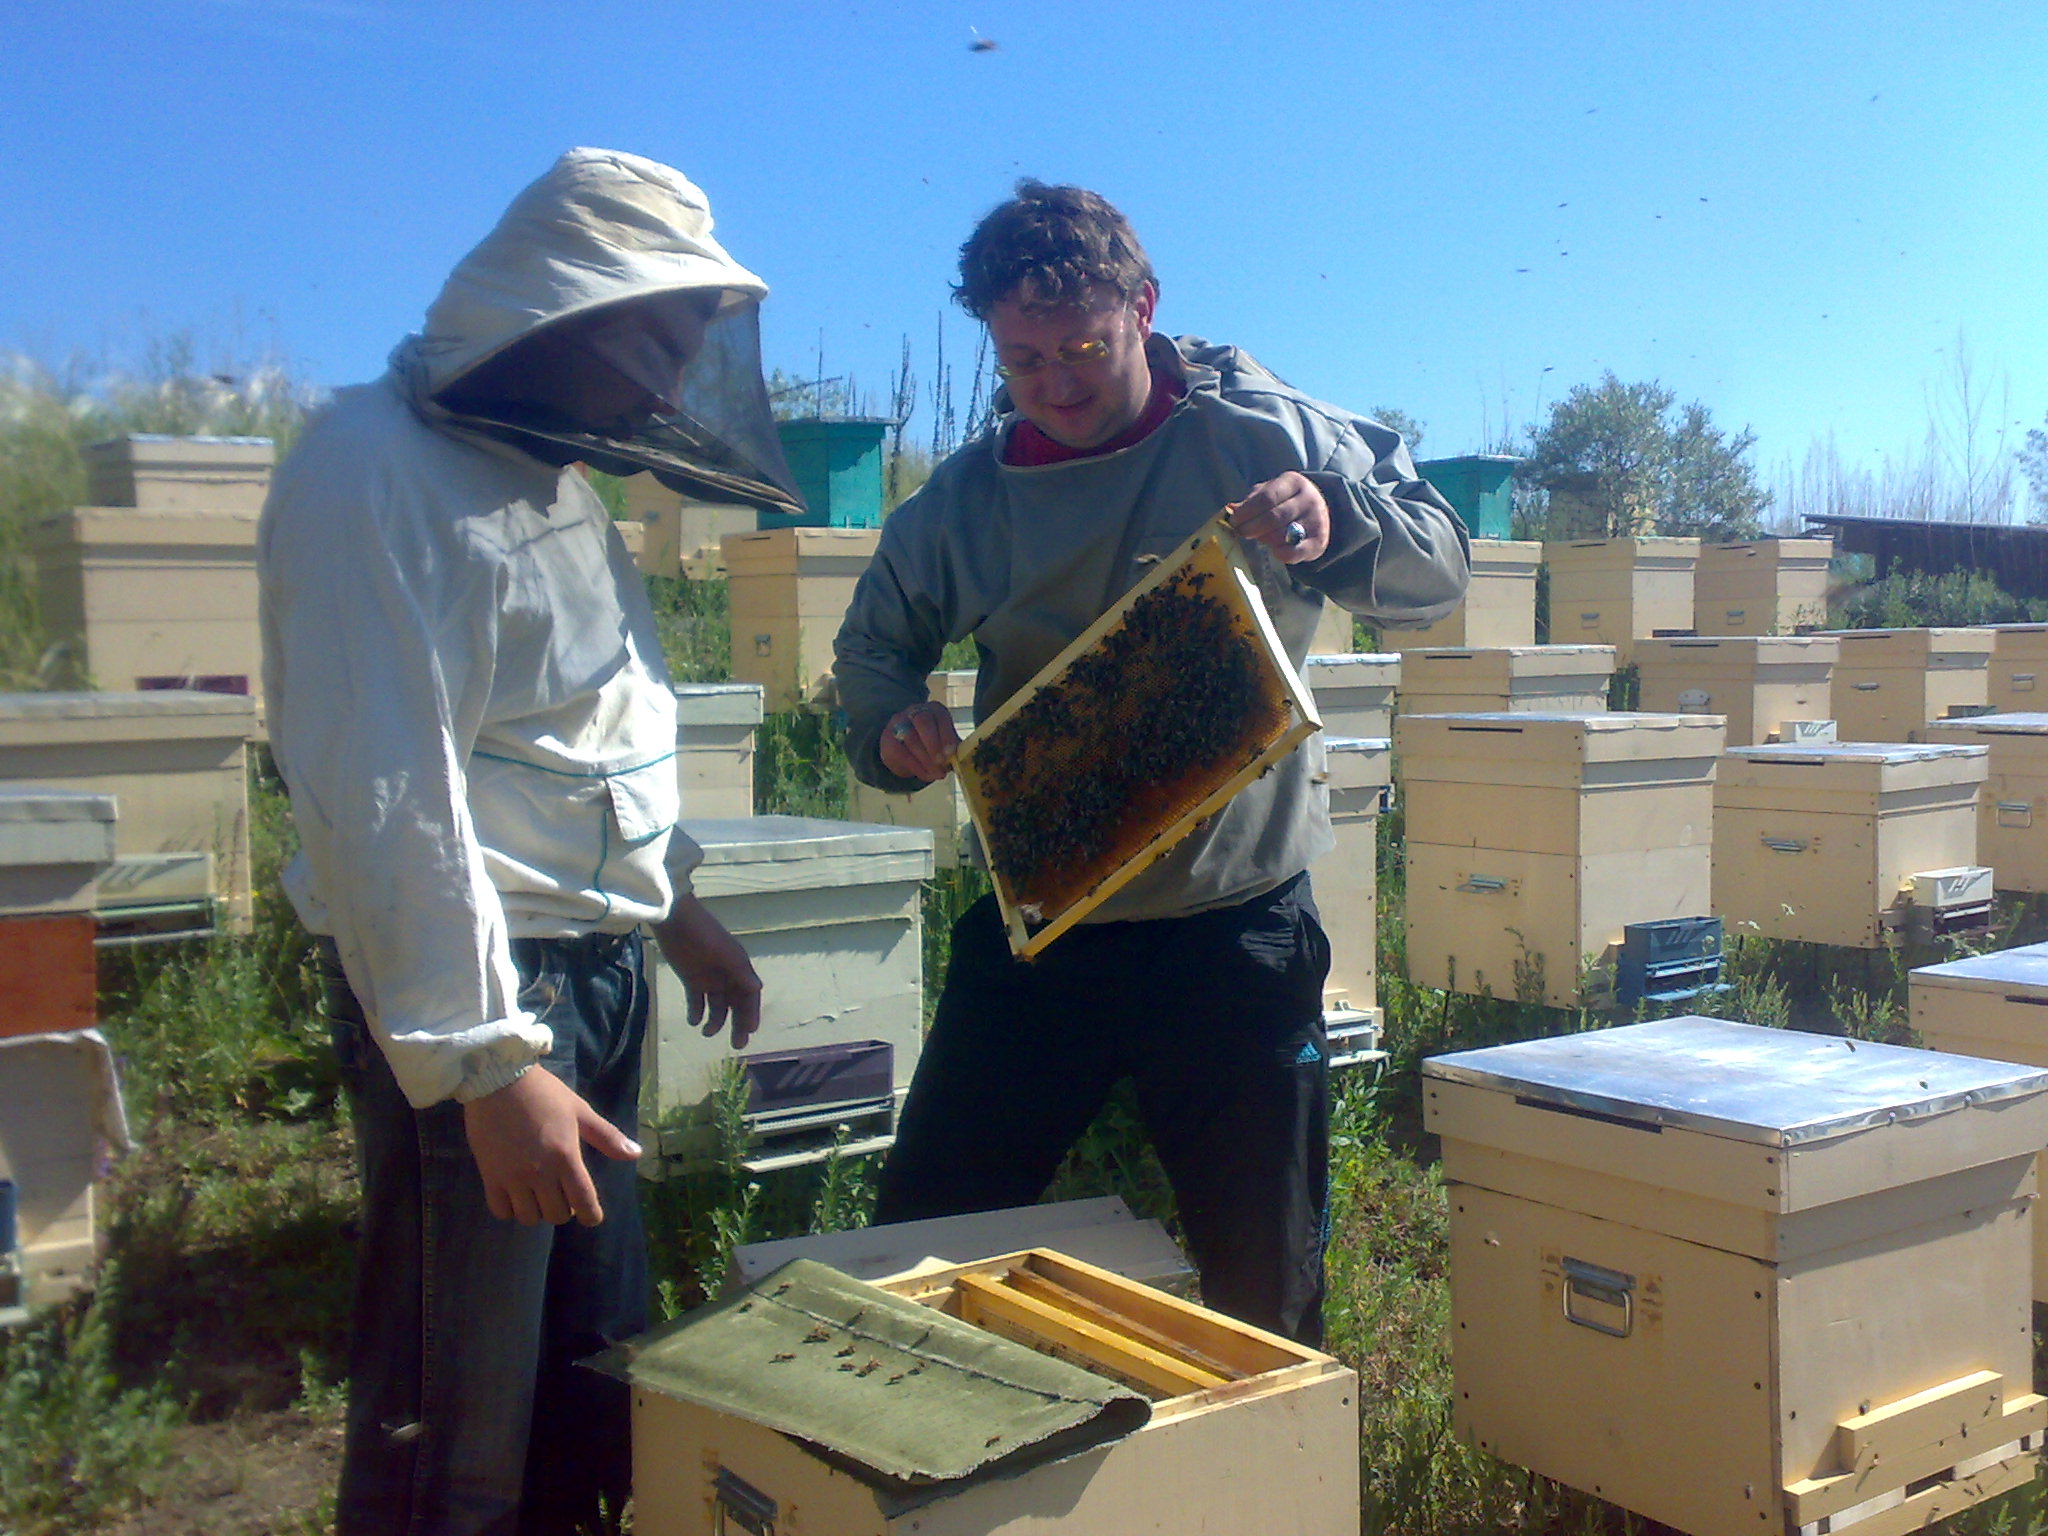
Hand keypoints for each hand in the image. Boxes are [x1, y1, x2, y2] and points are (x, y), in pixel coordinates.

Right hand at [463, 1065, 641, 1225]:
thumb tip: (636, 1154)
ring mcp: (512, 1177)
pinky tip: (515, 1197)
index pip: (583, 1202)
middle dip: (564, 1210)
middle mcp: (540, 1172)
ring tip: (538, 1196)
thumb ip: (607, 1136)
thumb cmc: (544, 1094)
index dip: (590, 1215)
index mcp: (566, 1157)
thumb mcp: (580, 1111)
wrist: (499, 1080)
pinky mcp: (490, 1176)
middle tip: (561, 1195)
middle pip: (556, 1214)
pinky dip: (511, 1210)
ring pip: (529, 1216)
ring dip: (537, 1211)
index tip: (591, 1216)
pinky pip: (501, 1210)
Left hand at [652, 893, 763, 1048]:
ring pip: (717, 1006)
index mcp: (739, 968)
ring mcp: (709, 978)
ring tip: (707, 1033)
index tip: (750, 1030)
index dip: (751, 1013)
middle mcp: (727, 976)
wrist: (676, 920)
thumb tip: (757, 988)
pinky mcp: (691, 979)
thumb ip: (739, 971)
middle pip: (736, 1005)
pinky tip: (693, 1021)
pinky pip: (696, 1001)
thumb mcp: (724, 952)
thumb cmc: (704, 934)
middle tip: (737, 1045)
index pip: (749, 996)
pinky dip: (696, 1012)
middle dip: (738, 1024)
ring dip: (715, 1021)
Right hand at [878, 700, 960, 784]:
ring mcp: (899, 723)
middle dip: (933, 743)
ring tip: (936, 774)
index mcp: (934, 710)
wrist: (902, 747)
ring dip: (926, 759)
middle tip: (941, 762)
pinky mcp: (888, 739)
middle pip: (922, 721)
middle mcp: (915, 711)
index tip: (951, 753)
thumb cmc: (930, 744)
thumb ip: (952, 748)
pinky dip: (916, 767)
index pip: (940, 716)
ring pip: (911, 737)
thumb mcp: (944, 742)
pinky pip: (901, 753)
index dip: (946, 734)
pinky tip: (926, 775)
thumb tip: (961, 760)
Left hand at [1230, 472, 1328, 563]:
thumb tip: (1231, 508)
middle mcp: (1308, 500)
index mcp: (1293, 483)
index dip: (1247, 512)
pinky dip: (1279, 553)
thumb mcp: (1270, 492)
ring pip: (1282, 535)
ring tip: (1259, 537)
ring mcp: (1316, 521)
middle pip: (1273, 517)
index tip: (1234, 521)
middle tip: (1241, 532)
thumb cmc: (1285, 501)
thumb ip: (1251, 501)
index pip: (1266, 497)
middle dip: (1251, 527)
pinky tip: (1274, 550)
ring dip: (1264, 539)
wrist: (1319, 511)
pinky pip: (1294, 553)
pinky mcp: (1319, 542)